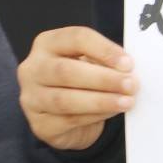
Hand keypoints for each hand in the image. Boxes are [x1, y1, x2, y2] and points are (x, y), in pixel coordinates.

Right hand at [18, 26, 136, 150]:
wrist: (64, 114)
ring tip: (125, 101)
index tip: (128, 63)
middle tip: (130, 84)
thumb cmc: (80, 79)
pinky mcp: (39, 124)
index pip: (75, 38)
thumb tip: (127, 68)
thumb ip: (104, 60)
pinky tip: (111, 112)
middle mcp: (33, 68)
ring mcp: (32, 98)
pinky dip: (94, 116)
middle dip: (103, 78)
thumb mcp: (90, 61)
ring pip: (65, 100)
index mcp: (47, 43)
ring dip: (101, 101)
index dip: (104, 49)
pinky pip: (69, 121)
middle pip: (66, 71)